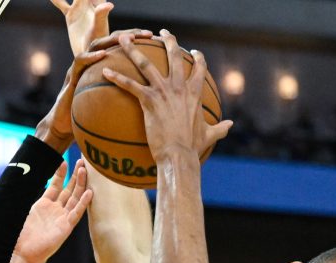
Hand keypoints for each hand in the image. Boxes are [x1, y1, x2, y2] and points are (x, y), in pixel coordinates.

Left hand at [12, 161, 94, 262]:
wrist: (23, 254)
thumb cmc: (20, 237)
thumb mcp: (20, 213)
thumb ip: (20, 199)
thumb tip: (12, 183)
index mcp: (44, 205)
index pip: (55, 185)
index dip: (60, 174)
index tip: (64, 161)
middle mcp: (55, 210)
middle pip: (68, 189)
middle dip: (75, 175)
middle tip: (82, 161)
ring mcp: (62, 218)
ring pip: (74, 198)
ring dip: (80, 184)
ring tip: (85, 170)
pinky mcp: (66, 227)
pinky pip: (76, 213)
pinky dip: (83, 203)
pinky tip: (89, 192)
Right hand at [33, 28, 150, 152]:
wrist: (65, 127)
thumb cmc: (91, 120)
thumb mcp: (114, 110)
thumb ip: (130, 102)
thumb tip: (157, 108)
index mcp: (107, 69)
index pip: (125, 49)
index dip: (141, 43)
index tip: (160, 43)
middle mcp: (95, 63)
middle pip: (113, 41)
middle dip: (131, 34)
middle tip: (148, 34)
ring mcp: (83, 67)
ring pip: (96, 44)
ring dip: (112, 40)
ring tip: (127, 39)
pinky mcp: (71, 75)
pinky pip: (80, 61)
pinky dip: (91, 56)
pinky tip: (103, 55)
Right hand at [51, 0, 112, 56]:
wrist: (87, 56)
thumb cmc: (96, 44)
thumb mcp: (98, 28)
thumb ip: (101, 15)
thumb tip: (110, 4)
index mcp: (99, 5)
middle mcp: (89, 6)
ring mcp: (79, 10)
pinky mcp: (71, 16)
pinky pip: (62, 4)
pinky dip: (56, 0)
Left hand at [103, 31, 230, 165]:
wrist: (178, 155)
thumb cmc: (193, 148)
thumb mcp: (209, 134)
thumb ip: (220, 128)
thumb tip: (230, 125)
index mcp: (194, 92)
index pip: (199, 68)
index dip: (198, 57)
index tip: (193, 51)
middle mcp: (179, 86)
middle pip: (173, 56)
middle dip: (168, 41)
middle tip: (162, 33)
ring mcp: (163, 91)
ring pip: (146, 64)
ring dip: (134, 49)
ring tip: (125, 38)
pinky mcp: (148, 100)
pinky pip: (129, 85)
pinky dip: (117, 77)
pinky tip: (105, 71)